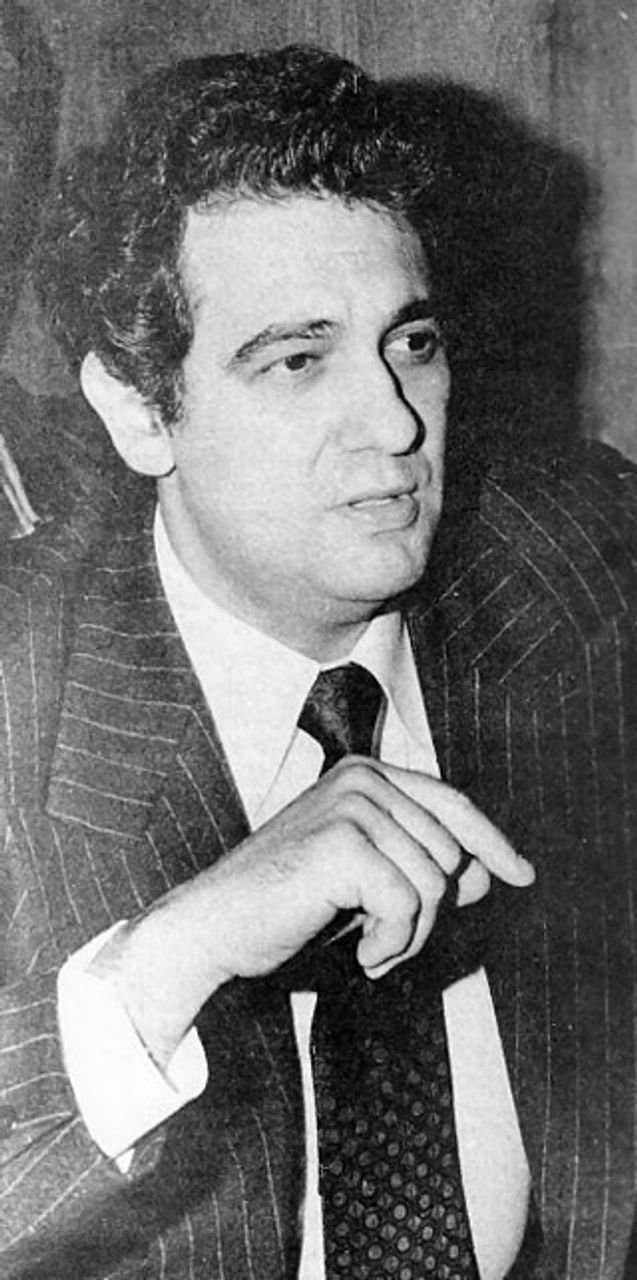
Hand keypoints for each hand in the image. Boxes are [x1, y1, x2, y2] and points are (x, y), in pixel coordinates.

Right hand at [92, 758, 533, 1065]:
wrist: (214, 928)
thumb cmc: (287, 908)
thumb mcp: (367, 884)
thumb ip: (421, 867)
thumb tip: (485, 872)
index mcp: (366, 776)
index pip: (452, 804)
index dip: (492, 841)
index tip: (522, 874)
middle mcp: (361, 778)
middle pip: (449, 852)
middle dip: (429, 913)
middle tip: (383, 941)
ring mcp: (350, 805)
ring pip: (434, 883)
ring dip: (409, 934)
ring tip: (366, 948)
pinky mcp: (342, 842)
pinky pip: (408, 905)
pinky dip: (392, 945)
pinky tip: (359, 955)